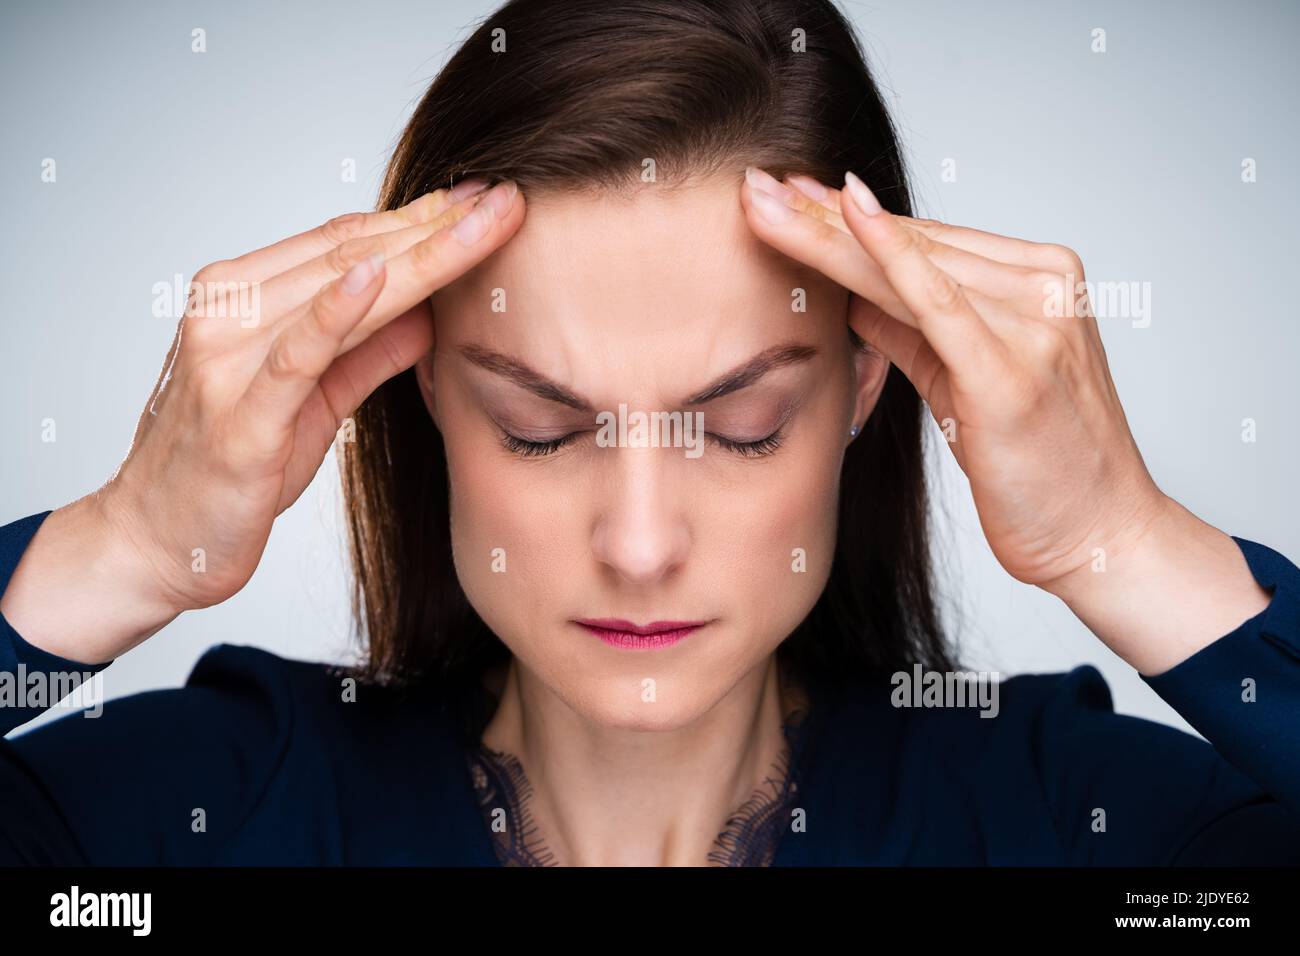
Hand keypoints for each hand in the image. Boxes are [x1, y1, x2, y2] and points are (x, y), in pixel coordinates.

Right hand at [2, 179, 524, 662]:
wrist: (155, 542)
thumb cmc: (232, 470)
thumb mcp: (316, 403)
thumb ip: (367, 354)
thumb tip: (431, 314)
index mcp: (242, 296)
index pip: (345, 242)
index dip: (420, 219)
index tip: (485, 200)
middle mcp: (229, 310)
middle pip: (351, 254)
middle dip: (438, 225)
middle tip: (506, 198)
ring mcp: (228, 358)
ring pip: (336, 289)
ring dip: (419, 253)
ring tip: (481, 221)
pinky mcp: (240, 416)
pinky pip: (295, 353)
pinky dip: (335, 311)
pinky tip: (377, 275)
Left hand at [738, 167, 1269, 672]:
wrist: (1102, 538)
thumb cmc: (1037, 469)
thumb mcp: (963, 385)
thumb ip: (912, 333)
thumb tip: (850, 294)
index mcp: (1039, 281)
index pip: (926, 242)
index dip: (847, 220)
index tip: (787, 195)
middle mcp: (1043, 287)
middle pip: (911, 245)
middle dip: (822, 216)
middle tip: (753, 186)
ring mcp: (1034, 323)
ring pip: (910, 266)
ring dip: (826, 233)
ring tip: (762, 204)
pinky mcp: (1011, 370)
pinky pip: (937, 300)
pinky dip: (889, 255)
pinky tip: (845, 216)